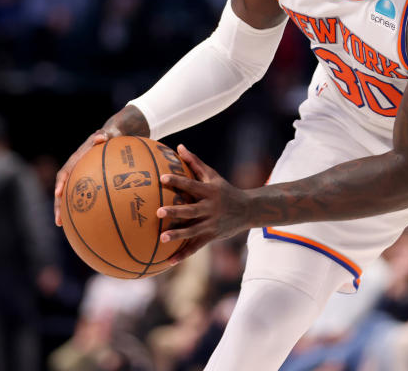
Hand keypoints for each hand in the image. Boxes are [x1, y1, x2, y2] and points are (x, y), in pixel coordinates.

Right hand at [54, 130, 110, 225]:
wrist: (110, 137)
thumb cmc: (108, 136)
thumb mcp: (105, 134)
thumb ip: (101, 135)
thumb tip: (101, 137)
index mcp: (75, 160)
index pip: (65, 173)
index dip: (61, 183)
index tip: (58, 194)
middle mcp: (73, 171)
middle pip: (62, 190)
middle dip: (58, 205)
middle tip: (58, 220)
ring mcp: (78, 178)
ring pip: (68, 196)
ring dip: (64, 210)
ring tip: (62, 225)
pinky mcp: (85, 183)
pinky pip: (81, 196)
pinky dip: (81, 208)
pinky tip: (84, 221)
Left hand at [155, 144, 251, 264]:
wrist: (248, 210)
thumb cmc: (225, 190)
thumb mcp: (213, 176)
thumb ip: (195, 163)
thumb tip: (179, 147)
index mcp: (210, 192)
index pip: (192, 185)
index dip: (178, 181)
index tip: (162, 177)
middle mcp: (211, 209)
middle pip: (191, 210)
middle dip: (176, 211)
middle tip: (159, 211)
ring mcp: (211, 224)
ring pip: (193, 231)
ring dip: (178, 234)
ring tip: (162, 238)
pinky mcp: (211, 236)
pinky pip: (196, 247)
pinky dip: (183, 254)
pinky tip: (168, 261)